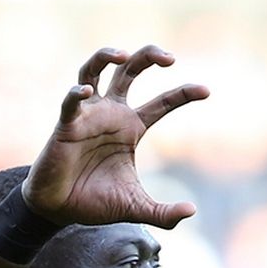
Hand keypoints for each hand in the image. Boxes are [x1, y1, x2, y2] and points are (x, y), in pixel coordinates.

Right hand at [22, 45, 208, 228]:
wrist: (59, 210)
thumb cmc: (95, 202)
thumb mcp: (136, 207)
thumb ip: (164, 213)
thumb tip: (191, 210)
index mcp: (131, 127)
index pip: (162, 103)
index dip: (183, 94)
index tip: (206, 91)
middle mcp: (111, 114)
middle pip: (129, 70)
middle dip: (149, 57)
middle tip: (170, 58)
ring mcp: (88, 115)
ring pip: (94, 70)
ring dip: (106, 56)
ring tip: (122, 54)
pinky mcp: (66, 125)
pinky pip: (71, 102)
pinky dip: (77, 94)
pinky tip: (87, 92)